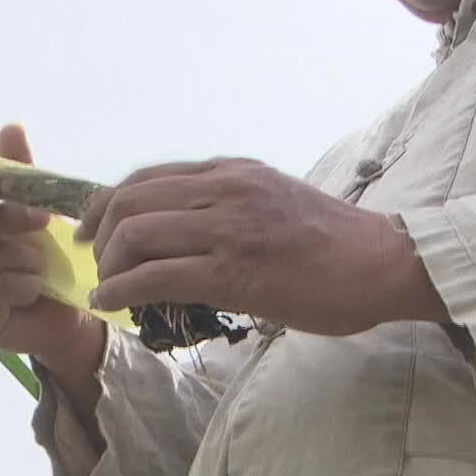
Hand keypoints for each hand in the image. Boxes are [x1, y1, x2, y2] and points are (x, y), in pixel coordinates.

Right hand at [0, 123, 103, 371]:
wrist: (64, 312)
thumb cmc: (40, 258)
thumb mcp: (33, 208)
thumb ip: (17, 172)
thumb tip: (12, 126)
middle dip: (0, 219)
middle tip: (40, 218)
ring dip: (24, 258)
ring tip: (40, 267)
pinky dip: (26, 285)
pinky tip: (34, 291)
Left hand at [75, 157, 446, 335]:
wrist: (382, 262)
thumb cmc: (335, 243)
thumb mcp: (274, 201)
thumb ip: (231, 206)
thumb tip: (188, 233)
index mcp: (233, 172)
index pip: (148, 176)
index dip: (107, 201)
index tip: (93, 227)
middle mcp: (224, 189)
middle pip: (131, 199)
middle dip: (99, 231)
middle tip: (93, 260)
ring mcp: (228, 227)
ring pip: (136, 232)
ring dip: (110, 264)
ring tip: (108, 287)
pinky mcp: (233, 271)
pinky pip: (157, 275)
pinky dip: (122, 289)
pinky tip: (113, 303)